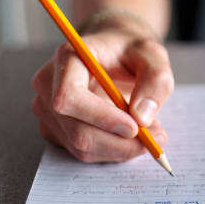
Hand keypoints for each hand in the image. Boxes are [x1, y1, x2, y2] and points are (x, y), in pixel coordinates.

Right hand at [31, 30, 172, 162]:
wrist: (118, 53)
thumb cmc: (132, 51)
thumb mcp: (154, 55)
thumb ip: (155, 80)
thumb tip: (142, 117)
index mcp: (68, 57)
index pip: (69, 96)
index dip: (102, 117)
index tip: (135, 127)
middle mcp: (48, 84)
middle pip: (77, 131)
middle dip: (120, 143)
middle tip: (156, 139)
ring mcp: (47, 110)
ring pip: (82, 147)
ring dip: (121, 148)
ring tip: (149, 132)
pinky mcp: (55, 130)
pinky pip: (84, 152)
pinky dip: (113, 150)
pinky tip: (130, 134)